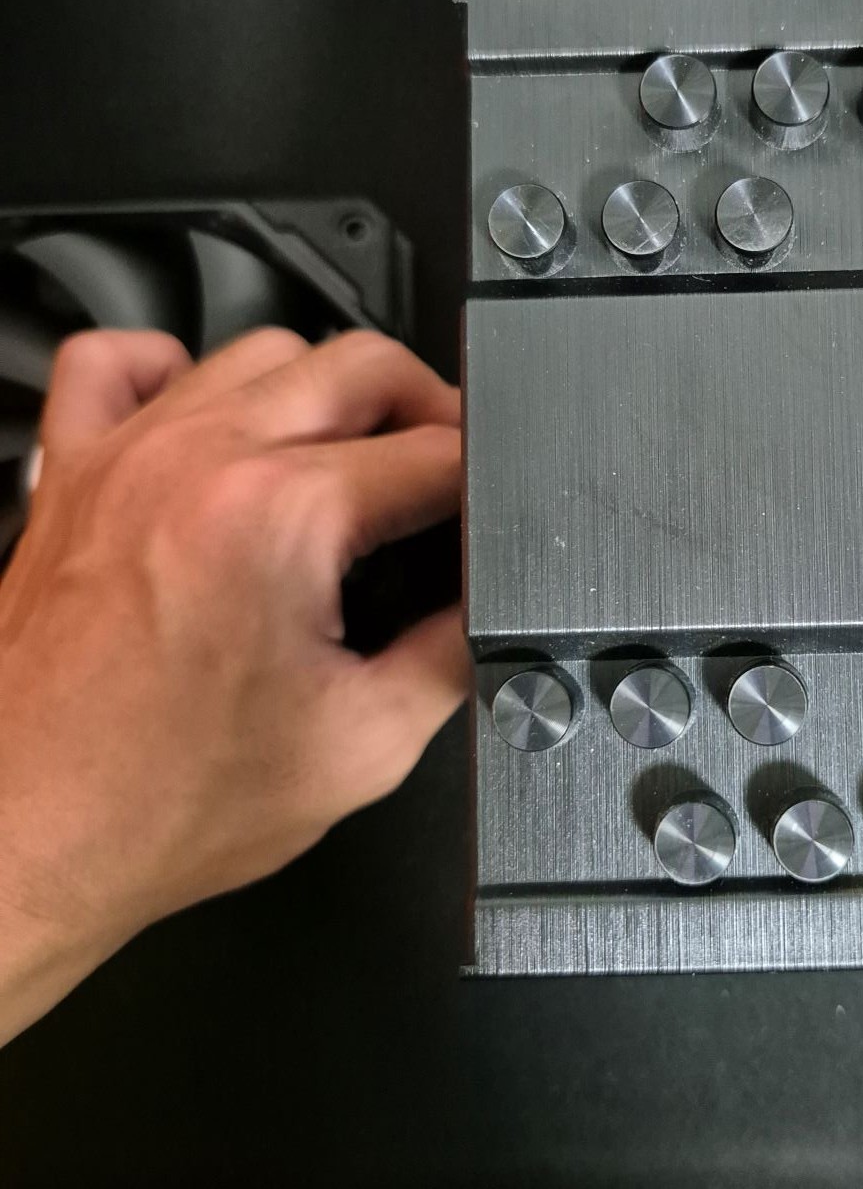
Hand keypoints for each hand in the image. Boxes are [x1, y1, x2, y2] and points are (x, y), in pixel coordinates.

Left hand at [0, 326, 467, 1044]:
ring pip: (261, 349)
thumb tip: (487, 608)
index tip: (490, 514)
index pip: (434, 453)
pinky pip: (119, 361)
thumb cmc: (160, 806)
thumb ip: (449, 656)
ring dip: (324, 391)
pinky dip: (177, 370)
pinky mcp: (69, 473)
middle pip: (363, 365)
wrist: (27, 839)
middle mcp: (201, 459)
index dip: (485, 483)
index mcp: (281, 518)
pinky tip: (213, 425)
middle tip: (447, 475)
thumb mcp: (363, 749)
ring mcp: (127, 454)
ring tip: (349, 459)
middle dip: (431, 410)